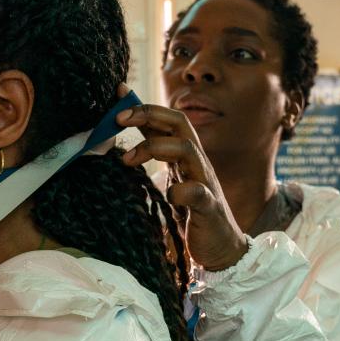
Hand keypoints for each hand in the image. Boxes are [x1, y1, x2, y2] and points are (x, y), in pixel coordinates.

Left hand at [116, 89, 247, 271]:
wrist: (221, 247)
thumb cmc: (192, 213)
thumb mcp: (171, 178)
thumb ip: (156, 158)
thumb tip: (126, 136)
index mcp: (185, 156)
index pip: (167, 120)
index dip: (143, 104)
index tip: (119, 93)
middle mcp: (197, 163)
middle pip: (179, 124)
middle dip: (149, 114)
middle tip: (118, 118)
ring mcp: (205, 182)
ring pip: (187, 149)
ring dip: (155, 147)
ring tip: (127, 159)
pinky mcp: (209, 207)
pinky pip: (198, 192)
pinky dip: (181, 191)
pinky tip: (169, 195)